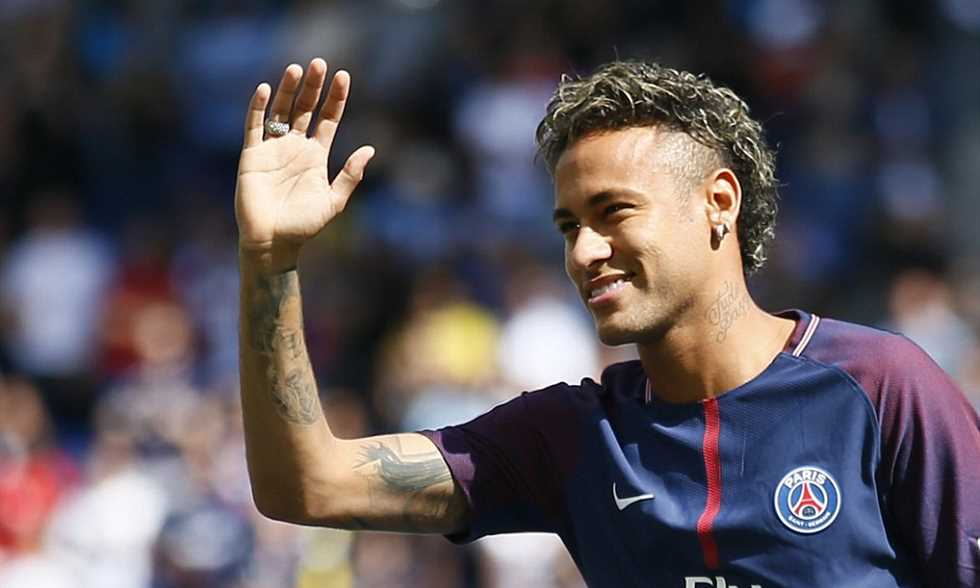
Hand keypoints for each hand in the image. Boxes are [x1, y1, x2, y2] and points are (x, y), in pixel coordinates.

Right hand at [235, 58, 373, 271]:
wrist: (273, 242)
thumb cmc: (304, 225)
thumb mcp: (334, 201)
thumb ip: (350, 175)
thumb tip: (370, 149)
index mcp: (316, 156)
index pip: (328, 119)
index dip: (336, 98)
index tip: (344, 76)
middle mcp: (295, 147)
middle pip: (305, 108)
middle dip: (313, 87)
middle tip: (319, 63)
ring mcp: (273, 149)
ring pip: (281, 111)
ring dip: (288, 90)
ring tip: (296, 69)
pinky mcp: (252, 155)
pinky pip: (254, 126)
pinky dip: (259, 108)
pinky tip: (266, 90)